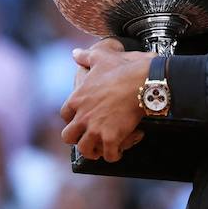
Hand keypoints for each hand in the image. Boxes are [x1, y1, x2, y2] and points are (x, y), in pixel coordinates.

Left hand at [60, 47, 151, 161]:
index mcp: (77, 99)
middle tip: (90, 136)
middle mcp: (82, 116)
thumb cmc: (123, 69)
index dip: (73, 119)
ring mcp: (95, 129)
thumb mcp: (100, 58)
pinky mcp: (111, 138)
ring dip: (95, 150)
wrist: (143, 82)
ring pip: (85, 150)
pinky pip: (108, 155)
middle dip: (78, 139)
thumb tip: (75, 53)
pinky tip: (120, 148)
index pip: (65, 115)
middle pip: (68, 137)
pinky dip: (115, 154)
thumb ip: (85, 57)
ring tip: (104, 146)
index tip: (82, 119)